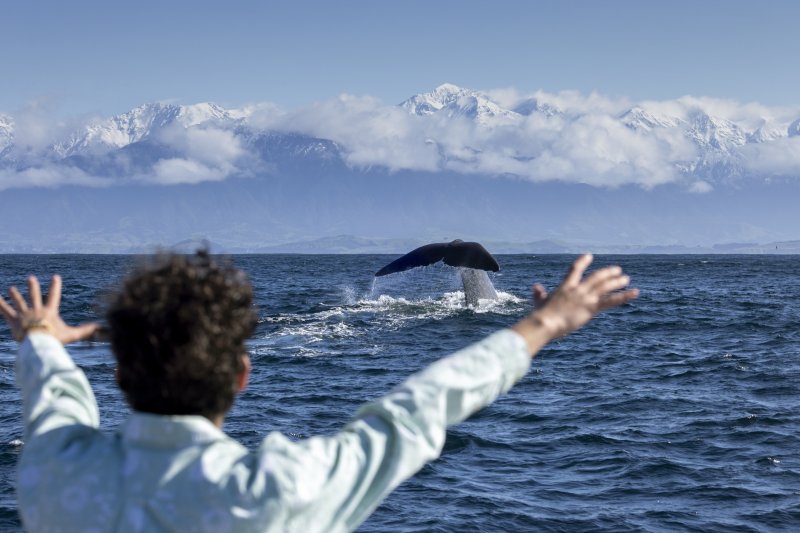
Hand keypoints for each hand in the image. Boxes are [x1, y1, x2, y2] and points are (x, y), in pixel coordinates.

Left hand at [0, 275, 98, 344]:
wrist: (38, 342)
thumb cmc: (55, 339)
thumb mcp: (72, 335)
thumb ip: (85, 330)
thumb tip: (101, 327)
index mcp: (50, 311)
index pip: (54, 296)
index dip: (55, 286)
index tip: (55, 276)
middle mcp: (36, 310)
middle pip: (34, 295)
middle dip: (32, 286)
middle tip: (30, 278)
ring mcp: (24, 314)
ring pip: (19, 302)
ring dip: (15, 295)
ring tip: (11, 289)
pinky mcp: (14, 320)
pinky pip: (5, 310)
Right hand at [512, 254, 638, 353]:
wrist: (546, 322)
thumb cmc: (541, 314)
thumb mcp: (540, 302)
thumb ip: (539, 294)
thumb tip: (536, 287)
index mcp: (565, 286)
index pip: (575, 269)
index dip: (582, 261)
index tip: (589, 255)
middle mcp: (578, 289)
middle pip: (596, 277)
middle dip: (607, 272)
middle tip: (617, 270)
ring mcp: (586, 297)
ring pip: (605, 286)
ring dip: (617, 281)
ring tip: (626, 278)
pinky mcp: (592, 307)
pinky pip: (611, 301)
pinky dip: (624, 296)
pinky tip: (635, 293)